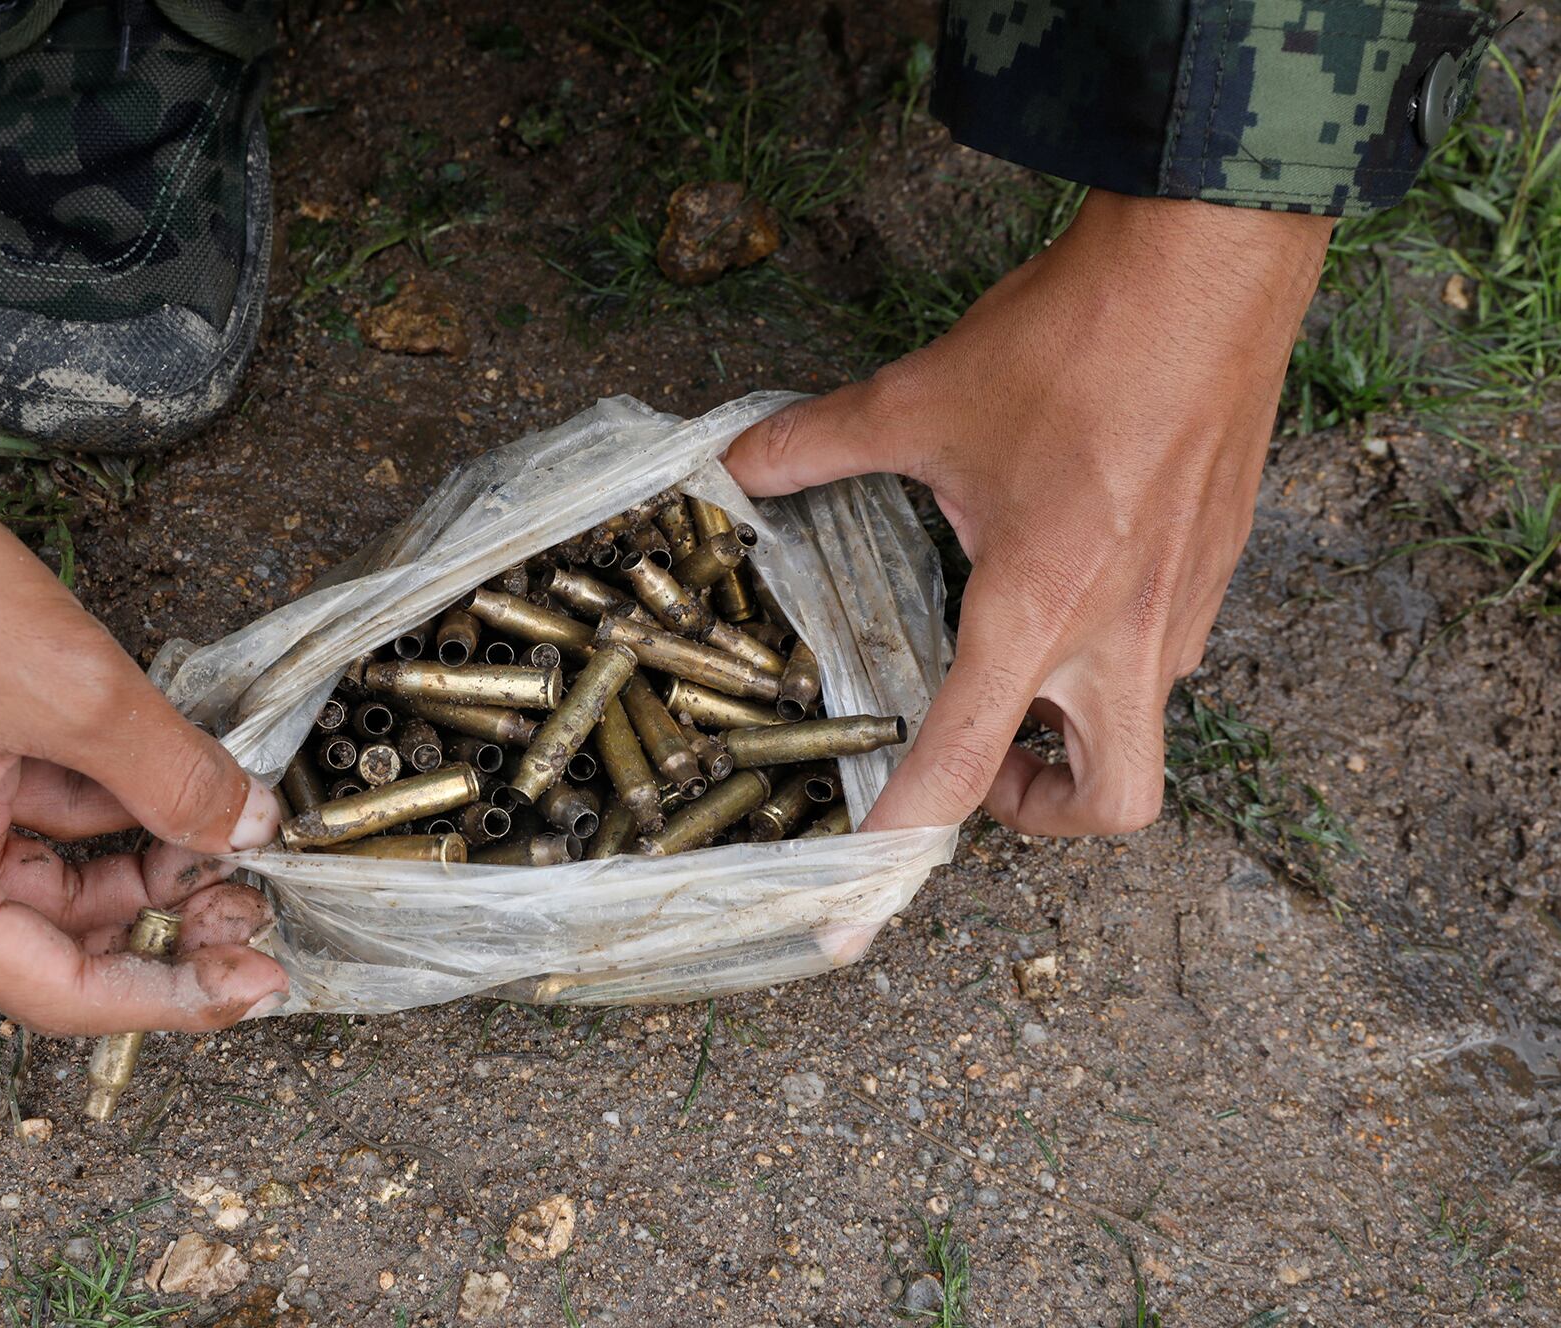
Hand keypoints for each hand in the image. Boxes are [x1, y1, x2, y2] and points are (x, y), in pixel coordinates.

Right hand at [0, 416, 288, 1034]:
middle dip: (161, 918)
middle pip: (51, 937)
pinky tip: (170, 778)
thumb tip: (249, 827)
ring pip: (45, 870)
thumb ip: (170, 772)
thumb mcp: (64, 687)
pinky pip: (22, 808)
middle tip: (258, 896)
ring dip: (136, 856)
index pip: (56, 987)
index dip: (172, 992)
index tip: (259, 977)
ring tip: (229, 829)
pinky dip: (97, 800)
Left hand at [727, 191, 1332, 835]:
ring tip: (1003, 665)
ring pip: (1141, 731)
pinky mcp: (1216, 571)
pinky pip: (1162, 658)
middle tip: (978, 761)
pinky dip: (1106, 661)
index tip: (853, 919)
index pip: (960, 768)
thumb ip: (813, 445)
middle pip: (1110, 807)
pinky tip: (1060, 585)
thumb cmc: (1074, 339)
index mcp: (1037, 611)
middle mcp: (1122, 635)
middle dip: (1038, 815)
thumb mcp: (921, 400)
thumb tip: (733, 463)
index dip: (900, 851)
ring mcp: (1183, 609)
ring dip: (1072, 732)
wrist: (1215, 264)